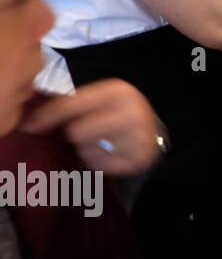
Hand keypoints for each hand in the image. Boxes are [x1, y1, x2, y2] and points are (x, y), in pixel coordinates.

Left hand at [15, 80, 160, 176]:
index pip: (72, 104)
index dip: (48, 116)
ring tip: (103, 143)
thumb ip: (69, 105)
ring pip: (86, 151)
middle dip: (77, 134)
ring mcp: (138, 137)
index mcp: (118, 91)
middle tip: (91, 131)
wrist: (153, 131)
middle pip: (76, 132)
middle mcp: (131, 112)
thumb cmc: (118, 113)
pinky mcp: (138, 158)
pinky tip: (111, 153)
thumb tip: (31, 122)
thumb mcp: (99, 99)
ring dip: (87, 149)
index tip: (30, 126)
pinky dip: (99, 162)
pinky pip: (98, 166)